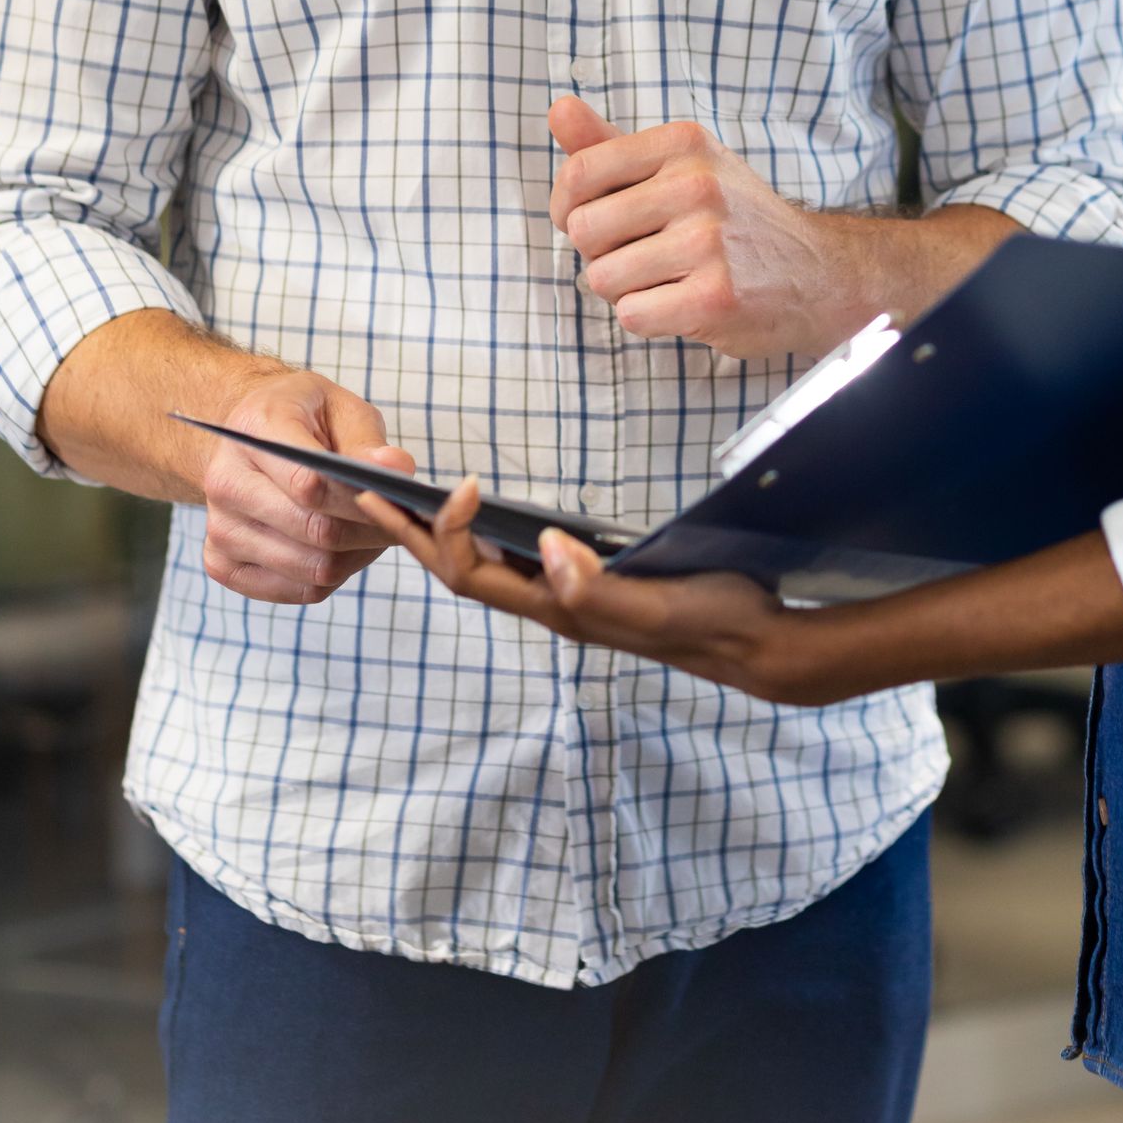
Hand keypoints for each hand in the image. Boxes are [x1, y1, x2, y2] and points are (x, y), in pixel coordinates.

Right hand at [199, 372, 416, 605]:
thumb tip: (397, 470)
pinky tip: (344, 549)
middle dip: (369, 532)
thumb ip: (366, 441)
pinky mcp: (222, 564)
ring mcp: (219, 528)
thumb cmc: (302, 418)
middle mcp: (225, 482)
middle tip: (400, 521)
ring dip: (356, 557)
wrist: (248, 437)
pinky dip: (333, 576)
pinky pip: (296, 590)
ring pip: (311, 568)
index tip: (398, 500)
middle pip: (314, 531)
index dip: (361, 500)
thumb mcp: (339, 407)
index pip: (309, 484)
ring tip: (374, 532)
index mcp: (254, 430)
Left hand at [355, 480, 846, 704]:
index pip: (476, 573)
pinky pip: (518, 561)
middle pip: (462, 571)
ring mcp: (570, 597)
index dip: (451, 530)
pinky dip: (487, 536)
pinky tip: (489, 518)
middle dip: (411, 533)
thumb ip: (601, 587)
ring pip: (486, 567)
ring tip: (407, 500)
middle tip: (366, 490)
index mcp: (559, 610)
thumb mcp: (657, 603)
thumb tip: (545, 548)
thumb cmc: (712, 616)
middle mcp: (554, 606)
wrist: (757, 641)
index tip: (458, 481)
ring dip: (440, 535)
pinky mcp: (591, 584)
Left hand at [549, 97, 875, 360]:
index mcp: (683, 143)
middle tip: (641, 252)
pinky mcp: (714, 297)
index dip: (567, 205)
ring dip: (623, 289)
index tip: (591, 218)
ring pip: (602, 277)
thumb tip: (558, 107)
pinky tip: (681, 302)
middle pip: (583, 230)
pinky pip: (631, 315)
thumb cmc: (732, 218)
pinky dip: (647, 317)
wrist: (816, 274)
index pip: (580, 172)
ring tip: (666, 278)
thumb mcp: (680, 165)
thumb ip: (609, 143)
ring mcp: (707, 241)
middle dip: (599, 251)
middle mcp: (697, 185)